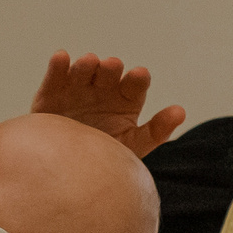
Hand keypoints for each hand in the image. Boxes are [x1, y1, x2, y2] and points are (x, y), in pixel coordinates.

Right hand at [30, 51, 186, 156]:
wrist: (68, 175)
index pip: (135, 84)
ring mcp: (77, 89)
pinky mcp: (51, 93)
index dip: (137, 79)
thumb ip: (156, 130)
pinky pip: (55, 76)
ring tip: (90, 62)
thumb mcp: (133, 146)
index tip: (139, 76)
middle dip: (111, 68)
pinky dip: (58, 66)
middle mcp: (103, 89)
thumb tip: (180, 111)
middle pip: (109, 73)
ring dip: (87, 64)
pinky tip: (61, 57)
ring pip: (84, 71)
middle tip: (113, 65)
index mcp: (126, 99)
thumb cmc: (106, 158)